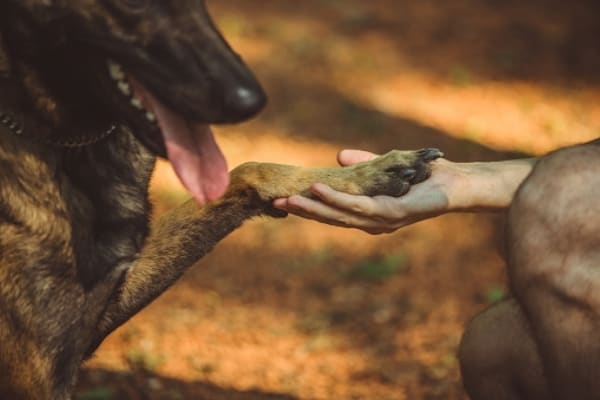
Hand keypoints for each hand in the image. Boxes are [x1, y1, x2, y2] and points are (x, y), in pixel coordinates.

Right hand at [273, 150, 463, 233]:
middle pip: (332, 218)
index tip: (286, 198)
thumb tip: (338, 156)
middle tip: (276, 202)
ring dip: (313, 208)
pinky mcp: (393, 214)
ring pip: (340, 216)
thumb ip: (363, 165)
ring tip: (290, 199)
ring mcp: (383, 221)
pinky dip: (337, 199)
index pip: (335, 212)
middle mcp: (374, 222)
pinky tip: (318, 190)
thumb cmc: (426, 177)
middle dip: (304, 210)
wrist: (460, 183)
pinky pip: (359, 206)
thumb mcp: (386, 167)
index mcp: (370, 213)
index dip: (311, 206)